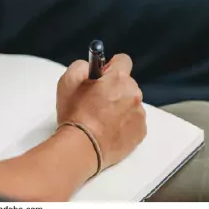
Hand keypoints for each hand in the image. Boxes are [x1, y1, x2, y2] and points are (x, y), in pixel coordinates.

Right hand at [56, 54, 146, 169]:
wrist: (82, 148)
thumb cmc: (75, 116)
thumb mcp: (68, 81)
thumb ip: (81, 66)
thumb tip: (90, 66)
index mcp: (119, 78)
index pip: (123, 60)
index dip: (110, 67)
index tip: (103, 76)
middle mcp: (134, 93)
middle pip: (127, 84)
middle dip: (115, 89)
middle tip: (97, 102)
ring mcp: (139, 113)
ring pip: (131, 103)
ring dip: (120, 107)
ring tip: (102, 119)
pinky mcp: (140, 131)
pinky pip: (134, 121)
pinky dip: (125, 124)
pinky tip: (110, 130)